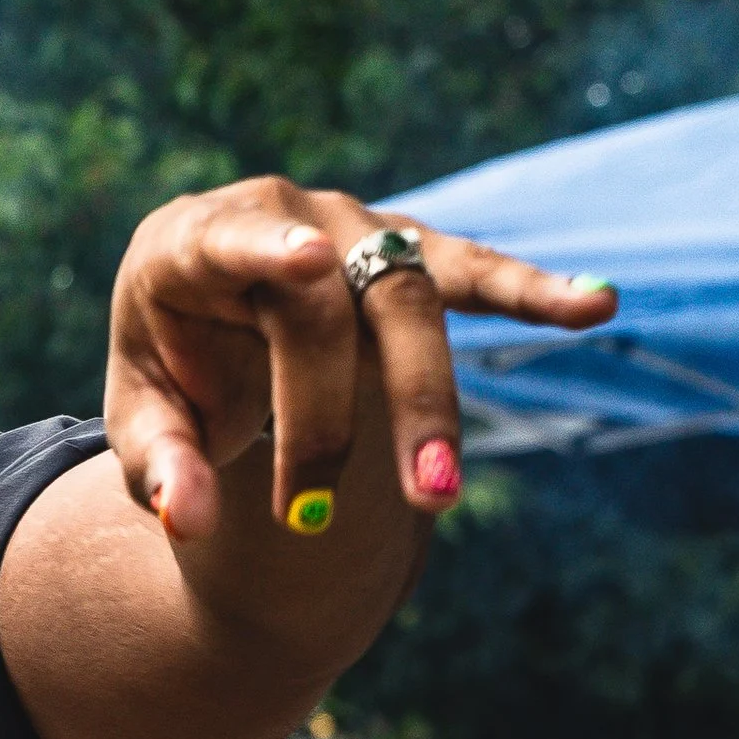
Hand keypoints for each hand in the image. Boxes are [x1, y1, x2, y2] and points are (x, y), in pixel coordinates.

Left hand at [103, 178, 613, 544]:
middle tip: (308, 516)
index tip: (309, 264)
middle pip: (328, 306)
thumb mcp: (142, 419)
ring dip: (424, 402)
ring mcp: (355, 230)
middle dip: (323, 417)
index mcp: (192, 242)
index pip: (234, 239)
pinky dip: (530, 290)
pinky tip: (596, 305)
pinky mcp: (409, 256)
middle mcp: (283, 217)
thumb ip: (159, 466)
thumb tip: (188, 521)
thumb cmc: (170, 368)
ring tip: (433, 495)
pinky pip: (474, 274)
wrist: (204, 321)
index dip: (271, 251)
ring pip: (407, 301)